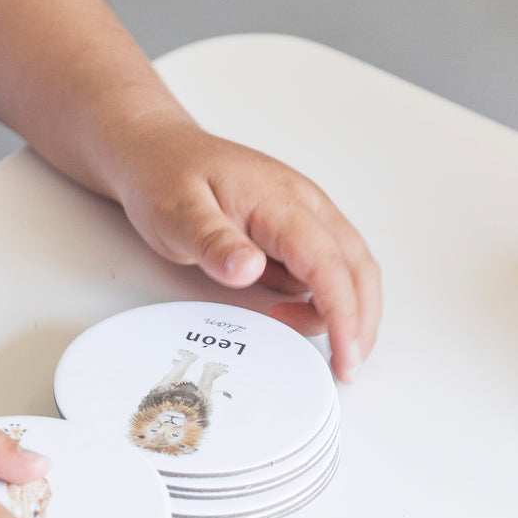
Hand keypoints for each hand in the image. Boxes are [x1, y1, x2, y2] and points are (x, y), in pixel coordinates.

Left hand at [108, 118, 381, 382]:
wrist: (156, 151)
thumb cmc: (166, 177)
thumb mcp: (176, 213)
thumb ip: (214, 242)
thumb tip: (250, 269)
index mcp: (281, 202)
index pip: (328, 264)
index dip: (343, 314)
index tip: (344, 356)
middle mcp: (304, 206)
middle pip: (357, 268)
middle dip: (360, 321)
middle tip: (345, 366)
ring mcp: (304, 216)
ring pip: (349, 269)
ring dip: (343, 310)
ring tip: (301, 338)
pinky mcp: (296, 229)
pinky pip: (326, 267)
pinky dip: (324, 299)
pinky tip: (292, 314)